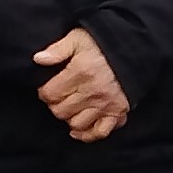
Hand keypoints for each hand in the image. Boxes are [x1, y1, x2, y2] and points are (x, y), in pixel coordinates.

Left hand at [33, 28, 129, 143]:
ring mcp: (106, 104)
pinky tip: (78, 130)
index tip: (47, 88)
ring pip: (76, 124)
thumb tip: (38, 59)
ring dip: (69, 118)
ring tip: (70, 107)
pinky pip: (99, 132)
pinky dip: (87, 134)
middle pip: (60, 111)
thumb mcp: (78, 38)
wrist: (133, 51)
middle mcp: (93, 92)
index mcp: (81, 72)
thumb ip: (58, 49)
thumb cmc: (103, 45)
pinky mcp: (117, 112)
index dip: (44, 92)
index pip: (50, 94)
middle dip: (55, 105)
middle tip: (58, 97)